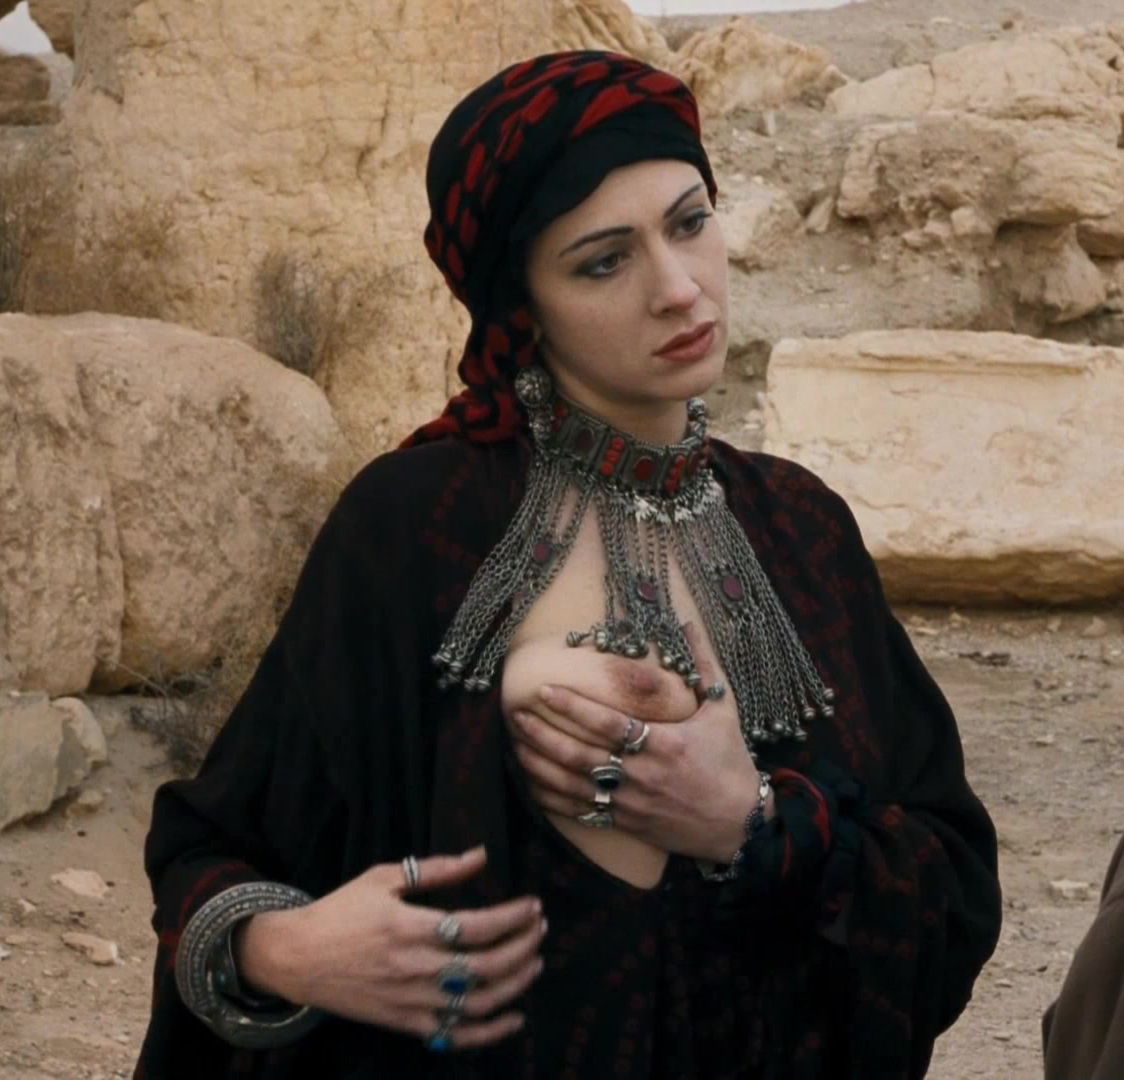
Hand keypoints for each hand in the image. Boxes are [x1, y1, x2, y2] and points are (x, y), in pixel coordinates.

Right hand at [237, 846, 545, 1049]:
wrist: (297, 957)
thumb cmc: (342, 910)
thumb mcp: (384, 877)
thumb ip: (437, 869)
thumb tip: (481, 855)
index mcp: (410, 926)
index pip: (478, 926)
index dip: (513, 917)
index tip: (534, 905)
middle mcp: (414, 968)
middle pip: (486, 965)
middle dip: (523, 946)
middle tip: (541, 928)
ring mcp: (410, 1001)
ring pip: (478, 1003)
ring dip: (516, 984)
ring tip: (535, 962)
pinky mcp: (405, 1024)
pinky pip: (455, 1035)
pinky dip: (490, 1032)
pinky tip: (514, 1016)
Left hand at [508, 626, 766, 863]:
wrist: (741, 824)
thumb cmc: (732, 761)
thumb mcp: (723, 709)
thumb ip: (704, 665)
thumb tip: (688, 623)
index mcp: (665, 743)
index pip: (608, 722)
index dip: (573, 707)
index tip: (544, 689)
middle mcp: (643, 775)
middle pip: (582, 754)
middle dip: (545, 734)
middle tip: (516, 714)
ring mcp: (632, 803)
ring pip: (575, 785)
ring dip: (541, 765)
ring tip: (516, 743)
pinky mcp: (627, 824)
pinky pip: (582, 812)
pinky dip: (553, 799)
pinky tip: (532, 783)